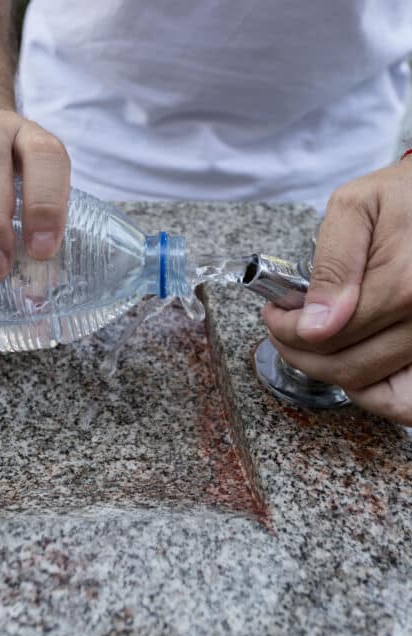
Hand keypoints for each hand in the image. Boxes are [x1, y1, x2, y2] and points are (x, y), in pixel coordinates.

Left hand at [263, 155, 411, 423]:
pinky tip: (355, 362)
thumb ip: (332, 265)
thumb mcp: (356, 209)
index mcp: (404, 286)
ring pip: (371, 386)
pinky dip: (377, 394)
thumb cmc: (404, 197)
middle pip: (346, 368)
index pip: (324, 337)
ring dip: (330, 371)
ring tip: (313, 340)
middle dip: (300, 353)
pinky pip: (406, 401)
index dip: (285, 330)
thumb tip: (316, 325)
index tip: (273, 312)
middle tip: (284, 328)